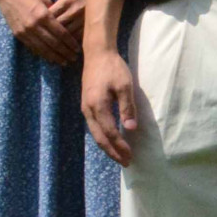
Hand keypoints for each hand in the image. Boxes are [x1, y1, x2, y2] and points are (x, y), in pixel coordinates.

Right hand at [0, 0, 81, 66]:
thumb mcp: (44, 0)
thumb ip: (54, 12)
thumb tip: (65, 22)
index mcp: (43, 15)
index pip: (61, 33)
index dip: (70, 43)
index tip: (78, 49)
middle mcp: (34, 25)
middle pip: (53, 43)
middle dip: (65, 52)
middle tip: (74, 58)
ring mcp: (25, 31)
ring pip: (43, 48)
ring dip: (54, 56)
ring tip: (64, 62)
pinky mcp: (18, 34)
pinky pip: (32, 47)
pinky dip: (42, 54)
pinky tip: (50, 58)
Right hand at [80, 49, 139, 164]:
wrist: (97, 54)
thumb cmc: (113, 68)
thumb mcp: (125, 86)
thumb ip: (128, 107)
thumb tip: (130, 129)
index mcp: (97, 106)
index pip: (110, 132)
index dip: (120, 146)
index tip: (130, 156)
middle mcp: (88, 110)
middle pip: (99, 138)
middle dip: (112, 152)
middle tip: (125, 162)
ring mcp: (85, 108)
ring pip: (95, 134)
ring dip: (107, 146)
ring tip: (119, 156)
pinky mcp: (86, 105)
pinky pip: (94, 127)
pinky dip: (102, 137)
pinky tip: (110, 140)